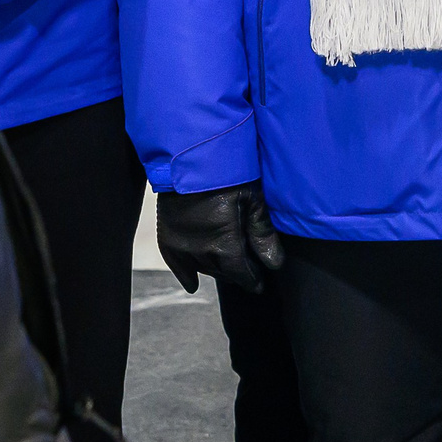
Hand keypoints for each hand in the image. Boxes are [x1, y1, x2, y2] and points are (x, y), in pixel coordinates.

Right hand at [154, 182, 283, 293]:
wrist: (189, 157)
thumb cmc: (227, 173)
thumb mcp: (252, 200)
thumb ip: (262, 234)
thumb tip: (274, 264)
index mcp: (224, 246)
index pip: (242, 275)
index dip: (252, 281)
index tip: (259, 284)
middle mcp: (201, 252)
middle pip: (223, 273)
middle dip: (236, 272)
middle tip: (246, 268)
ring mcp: (181, 246)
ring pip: (203, 269)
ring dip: (216, 269)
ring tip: (226, 265)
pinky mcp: (167, 238)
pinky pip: (176, 266)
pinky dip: (186, 274)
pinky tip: (192, 283)